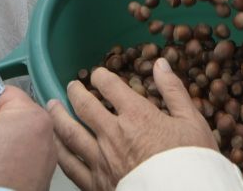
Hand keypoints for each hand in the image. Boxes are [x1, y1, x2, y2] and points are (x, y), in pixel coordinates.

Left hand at [49, 57, 216, 190]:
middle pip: (84, 106)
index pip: (110, 86)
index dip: (101, 76)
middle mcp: (113, 134)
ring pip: (70, 133)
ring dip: (59, 116)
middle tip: (71, 86)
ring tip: (51, 106)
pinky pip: (70, 165)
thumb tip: (161, 64)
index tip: (98, 74)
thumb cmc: (192, 162)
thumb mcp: (191, 121)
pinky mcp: (95, 184)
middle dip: (76, 92)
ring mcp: (102, 160)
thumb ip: (173, 90)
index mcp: (137, 116)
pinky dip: (59, 150)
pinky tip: (54, 143)